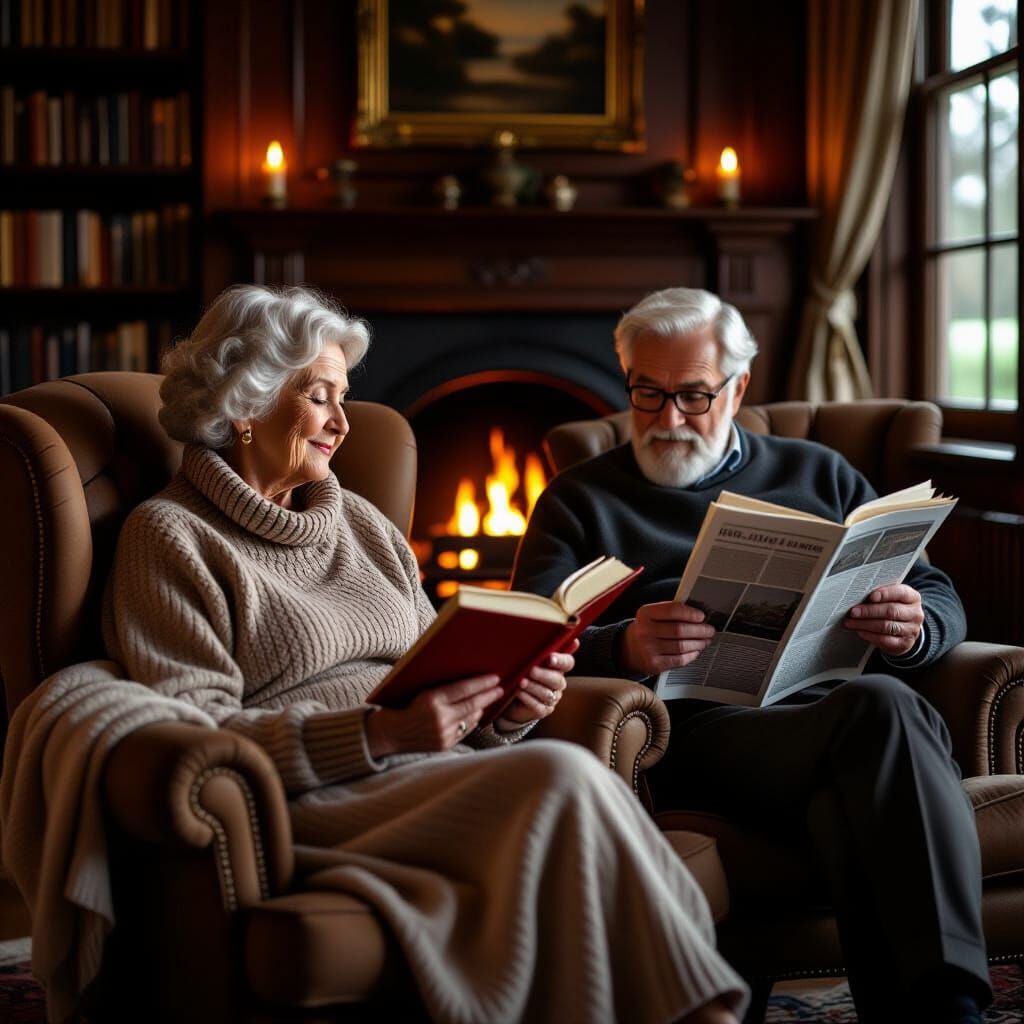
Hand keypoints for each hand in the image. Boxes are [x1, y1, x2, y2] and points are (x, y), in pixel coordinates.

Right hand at [364, 674, 503, 757]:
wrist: (390, 733)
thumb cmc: (403, 705)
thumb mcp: (420, 691)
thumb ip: (442, 689)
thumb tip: (469, 681)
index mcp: (431, 700)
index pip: (463, 689)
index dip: (481, 683)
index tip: (495, 678)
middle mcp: (439, 718)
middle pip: (472, 704)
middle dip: (489, 695)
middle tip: (500, 688)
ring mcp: (443, 733)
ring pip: (471, 718)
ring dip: (481, 708)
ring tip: (488, 699)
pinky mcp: (445, 744)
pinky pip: (465, 730)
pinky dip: (471, 721)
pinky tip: (475, 713)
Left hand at [496, 643, 576, 729]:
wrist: (513, 701)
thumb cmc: (523, 675)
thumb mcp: (529, 661)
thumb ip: (537, 650)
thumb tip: (539, 632)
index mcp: (558, 668)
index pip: (567, 663)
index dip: (560, 660)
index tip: (550, 658)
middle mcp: (558, 683)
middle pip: (557, 679)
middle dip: (543, 674)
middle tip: (531, 670)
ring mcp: (551, 698)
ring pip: (547, 693)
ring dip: (534, 687)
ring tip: (521, 682)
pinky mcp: (543, 710)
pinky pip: (538, 706)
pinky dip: (528, 699)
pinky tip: (519, 693)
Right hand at [620, 602, 714, 675]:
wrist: (630, 649)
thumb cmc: (648, 628)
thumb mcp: (653, 615)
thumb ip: (671, 611)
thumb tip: (699, 614)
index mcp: (645, 613)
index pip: (672, 610)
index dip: (690, 613)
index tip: (702, 616)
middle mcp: (644, 631)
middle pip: (679, 630)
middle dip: (699, 630)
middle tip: (710, 630)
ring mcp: (648, 649)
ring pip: (681, 646)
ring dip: (698, 643)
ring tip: (705, 640)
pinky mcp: (654, 664)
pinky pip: (679, 660)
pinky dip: (691, 655)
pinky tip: (696, 651)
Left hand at [843, 583, 923, 657]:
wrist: (906, 629)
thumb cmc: (893, 608)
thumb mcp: (892, 598)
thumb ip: (880, 595)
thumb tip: (858, 595)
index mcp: (912, 597)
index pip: (900, 593)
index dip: (885, 594)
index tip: (870, 596)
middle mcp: (915, 613)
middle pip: (891, 611)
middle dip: (869, 611)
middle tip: (853, 612)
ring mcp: (911, 630)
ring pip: (887, 626)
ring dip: (865, 624)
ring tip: (851, 623)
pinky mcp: (905, 643)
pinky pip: (886, 640)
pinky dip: (870, 636)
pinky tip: (860, 632)